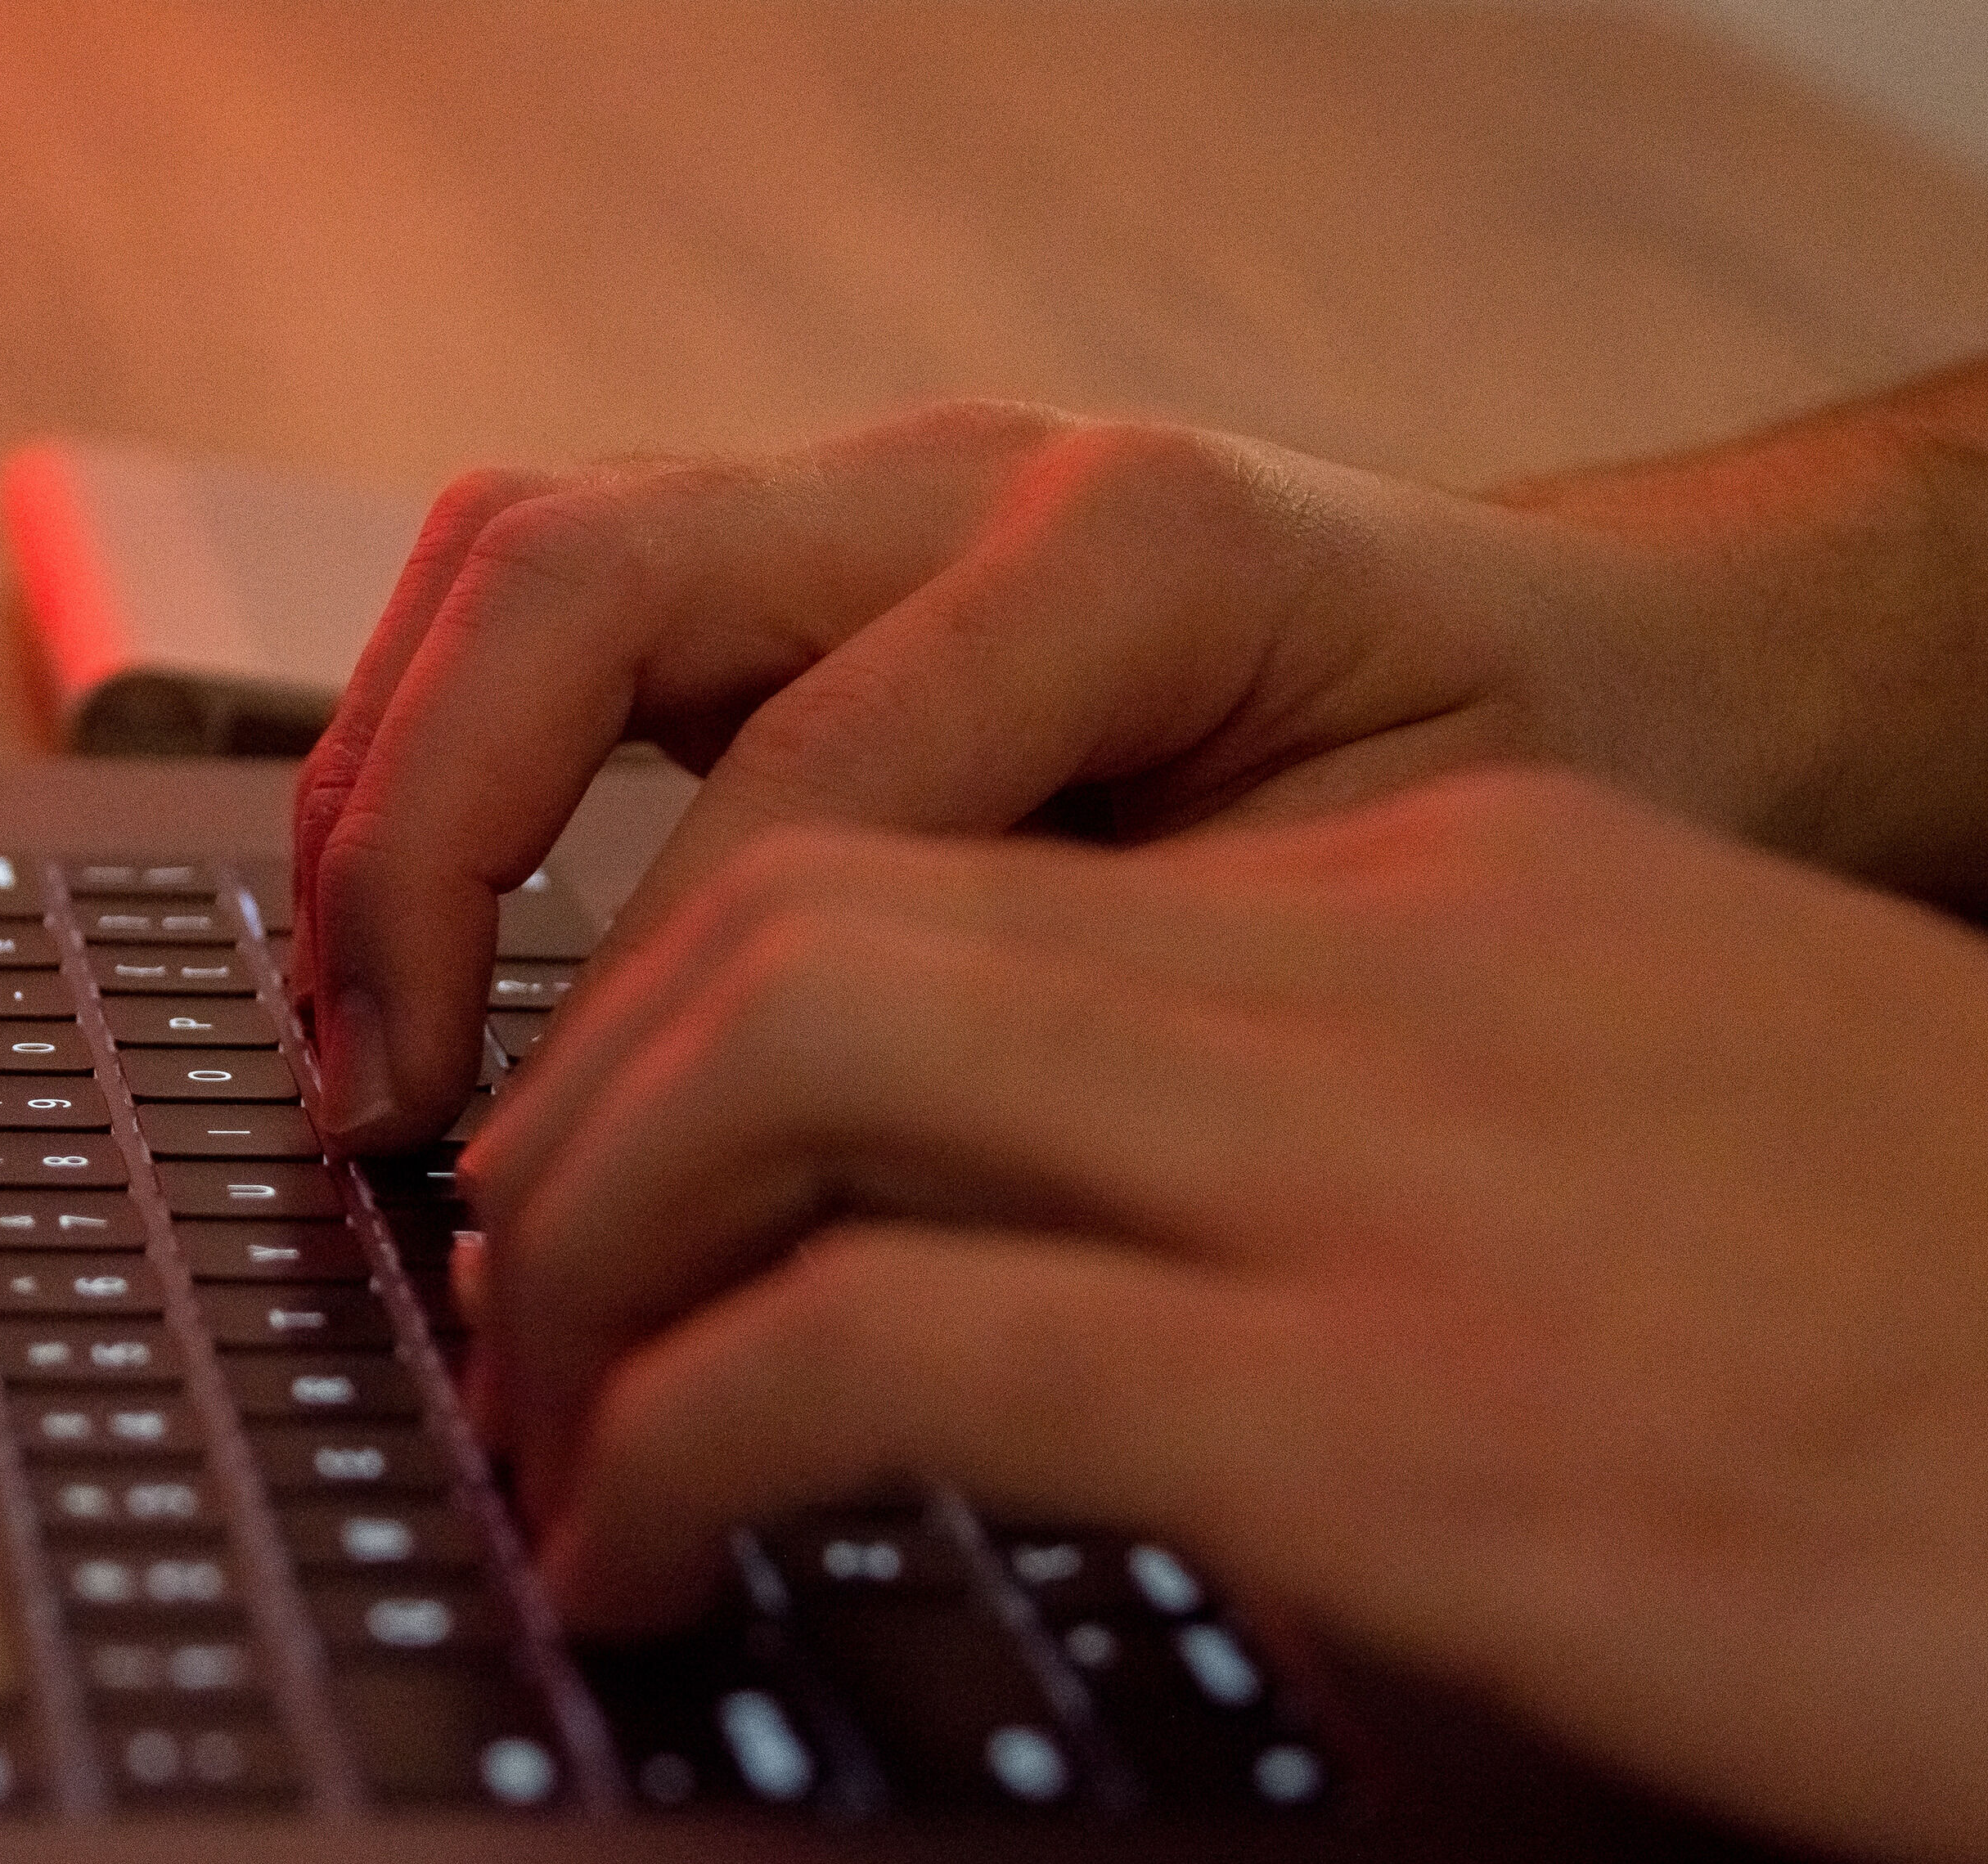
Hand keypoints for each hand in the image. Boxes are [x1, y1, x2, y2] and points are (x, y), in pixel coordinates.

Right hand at [292, 402, 1767, 1148]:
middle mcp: (965, 477)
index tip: (602, 1262)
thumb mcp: (1395, 940)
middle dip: (426, 856)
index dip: (657, 1039)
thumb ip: (1136, 1020)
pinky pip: (555, 607)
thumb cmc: (1532, 817)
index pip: (791, 797)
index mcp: (1131, 552)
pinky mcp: (815, 564)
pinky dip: (448, 769)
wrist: (1613, 676)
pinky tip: (444, 955)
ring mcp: (871, 500)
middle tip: (391, 1115)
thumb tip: (849, 1229)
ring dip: (392, 800)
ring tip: (374, 1050)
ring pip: (517, 559)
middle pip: (572, 580)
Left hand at [465, 767, 1987, 1863]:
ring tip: (549, 1426)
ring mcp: (1386, 1172)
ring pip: (796, 1060)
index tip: (653, 1169)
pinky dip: (694, 1439)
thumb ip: (1440, 1127)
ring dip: (591, 1248)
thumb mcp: (1714, 1135)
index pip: (971, 860)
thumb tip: (1187, 1249)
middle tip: (526, 1292)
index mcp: (1464, 888)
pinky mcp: (1399, 1419)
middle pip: (817, 907)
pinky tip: (652, 1554)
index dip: (724, 1009)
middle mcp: (1392, 967)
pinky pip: (894, 1349)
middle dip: (596, 1099)